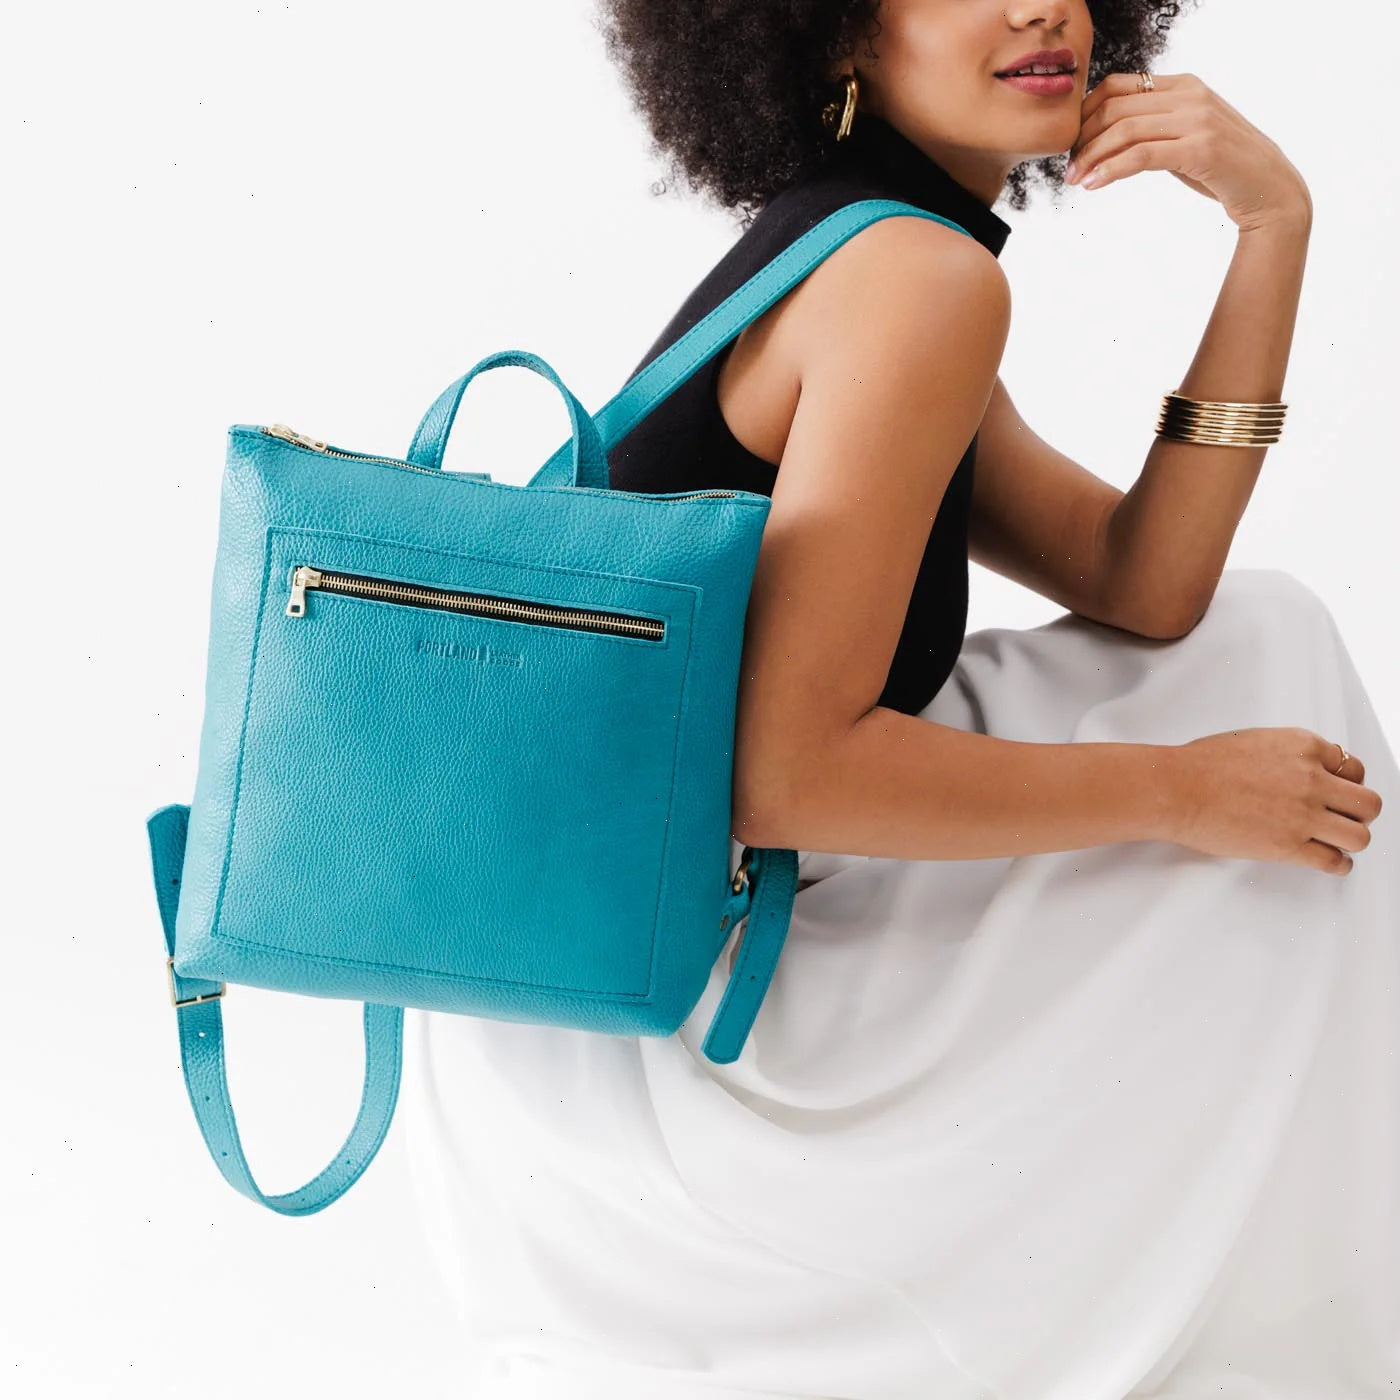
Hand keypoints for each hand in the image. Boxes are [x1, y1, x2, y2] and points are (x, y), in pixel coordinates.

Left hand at [1065, 72, 1311, 232]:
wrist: (1269, 189)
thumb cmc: (1222, 168)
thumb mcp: (1185, 136)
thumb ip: (1155, 127)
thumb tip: (1108, 134)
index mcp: (1184, 85)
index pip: (1118, 86)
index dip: (1086, 112)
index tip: (1072, 143)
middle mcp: (1190, 95)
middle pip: (1115, 108)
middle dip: (1083, 139)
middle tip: (1068, 168)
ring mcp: (1197, 120)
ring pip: (1124, 131)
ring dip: (1092, 157)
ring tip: (1076, 180)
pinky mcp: (1200, 149)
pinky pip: (1140, 155)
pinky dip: (1110, 170)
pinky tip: (1094, 185)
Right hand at [1168, 728, 1381, 875]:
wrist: (1177, 788)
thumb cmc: (1201, 765)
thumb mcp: (1254, 741)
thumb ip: (1286, 755)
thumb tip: (1295, 772)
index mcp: (1303, 747)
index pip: (1352, 767)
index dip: (1347, 782)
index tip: (1339, 791)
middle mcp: (1311, 779)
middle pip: (1367, 803)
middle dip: (1358, 813)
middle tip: (1346, 818)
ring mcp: (1303, 814)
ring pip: (1360, 836)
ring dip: (1350, 840)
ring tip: (1336, 841)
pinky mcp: (1289, 846)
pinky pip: (1334, 861)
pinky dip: (1338, 865)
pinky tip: (1331, 861)